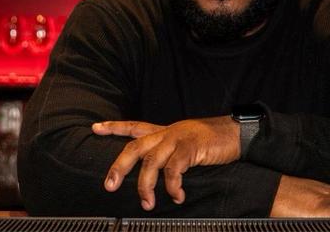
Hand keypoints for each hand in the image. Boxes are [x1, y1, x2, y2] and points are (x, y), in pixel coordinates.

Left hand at [92, 117, 239, 209]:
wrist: (234, 133)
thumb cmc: (210, 140)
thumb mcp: (185, 142)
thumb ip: (169, 152)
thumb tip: (154, 173)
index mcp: (164, 131)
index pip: (135, 126)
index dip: (114, 127)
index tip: (95, 127)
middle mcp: (167, 133)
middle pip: (135, 146)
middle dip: (119, 166)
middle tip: (109, 185)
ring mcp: (177, 139)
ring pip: (151, 161)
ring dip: (145, 185)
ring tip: (147, 203)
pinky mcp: (190, 147)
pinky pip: (174, 169)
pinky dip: (172, 186)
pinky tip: (177, 196)